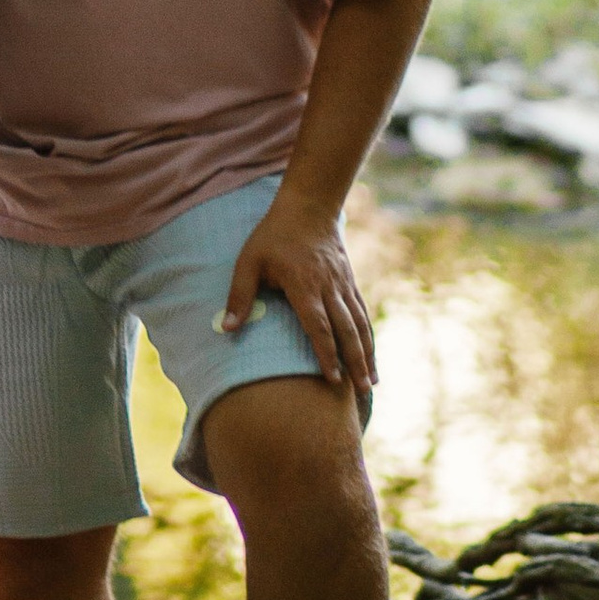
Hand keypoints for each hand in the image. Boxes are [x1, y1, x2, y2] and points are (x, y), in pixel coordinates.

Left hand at [223, 183, 375, 394]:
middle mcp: (329, 288)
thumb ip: (239, 295)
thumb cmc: (273, 236)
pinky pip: (362, 313)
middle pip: (346, 330)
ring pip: (359, 324)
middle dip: (355, 362)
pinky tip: (372, 357)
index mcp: (304, 285)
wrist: (308, 207)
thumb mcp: (249, 261)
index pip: (319, 325)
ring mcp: (343, 285)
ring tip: (371, 384)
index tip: (332, 379)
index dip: (326, 353)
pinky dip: (369, 337)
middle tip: (361, 391)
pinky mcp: (349, 283)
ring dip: (367, 355)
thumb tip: (226, 329)